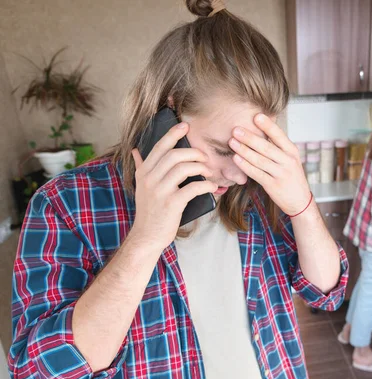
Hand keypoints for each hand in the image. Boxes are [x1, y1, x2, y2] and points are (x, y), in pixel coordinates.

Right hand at [130, 122, 217, 250]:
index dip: (173, 134)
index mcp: (144, 172)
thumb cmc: (149, 210)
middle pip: (174, 155)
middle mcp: (150, 179)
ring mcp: (160, 191)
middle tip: (205, 157)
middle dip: (194, 152)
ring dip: (200, 167)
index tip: (185, 126)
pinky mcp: (171, 204)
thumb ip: (140, 167)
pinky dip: (206, 185)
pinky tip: (212, 186)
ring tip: (209, 172)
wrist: (147, 236)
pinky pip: (192, 188)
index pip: (160, 147)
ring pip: (183, 168)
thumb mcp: (141, 187)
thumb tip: (135, 150)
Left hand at [228, 114, 310, 214]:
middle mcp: (288, 161)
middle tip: (236, 129)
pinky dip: (245, 166)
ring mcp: (281, 174)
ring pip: (259, 160)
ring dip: (244, 150)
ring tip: (232, 142)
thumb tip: (262, 128)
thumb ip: (278, 146)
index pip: (279, 135)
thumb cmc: (291, 176)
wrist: (300, 200)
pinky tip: (236, 158)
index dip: (268, 126)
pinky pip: (256, 174)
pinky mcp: (273, 185)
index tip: (256, 116)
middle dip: (250, 137)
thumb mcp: (290, 158)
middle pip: (266, 147)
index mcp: (292, 151)